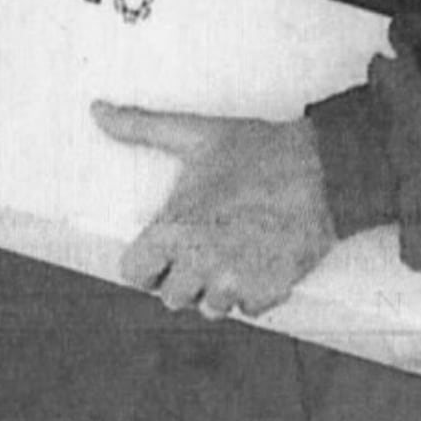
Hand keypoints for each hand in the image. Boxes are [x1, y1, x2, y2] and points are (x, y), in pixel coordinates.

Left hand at [92, 105, 335, 319]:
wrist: (323, 173)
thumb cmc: (256, 151)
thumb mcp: (195, 133)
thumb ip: (141, 127)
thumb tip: (97, 111)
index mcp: (176, 229)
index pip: (135, 274)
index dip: (144, 261)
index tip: (157, 248)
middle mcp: (201, 264)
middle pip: (171, 297)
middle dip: (178, 275)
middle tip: (197, 245)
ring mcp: (236, 283)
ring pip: (209, 306)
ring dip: (213, 286)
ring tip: (227, 249)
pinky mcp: (269, 293)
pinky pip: (246, 308)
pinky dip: (249, 291)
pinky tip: (256, 258)